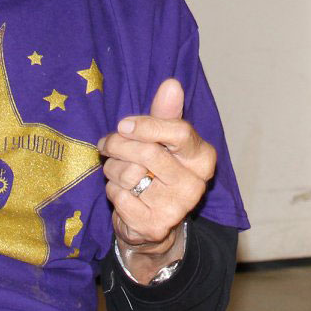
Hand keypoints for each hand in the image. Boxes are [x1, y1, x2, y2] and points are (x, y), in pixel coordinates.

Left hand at [99, 79, 216, 276]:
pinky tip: (120, 191)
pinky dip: (112, 191)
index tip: (124, 124)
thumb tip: (171, 84)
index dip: (147, 125)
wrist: (153, 220)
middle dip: (119, 145)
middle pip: (148, 152)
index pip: (179, 131)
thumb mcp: (163, 139)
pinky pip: (120, 197)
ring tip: (115, 168)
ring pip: (129, 175)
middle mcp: (196, 184)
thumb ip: (166, 112)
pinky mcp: (155, 226)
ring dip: (112, 169)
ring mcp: (177, 208)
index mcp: (204, 157)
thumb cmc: (157, 169)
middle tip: (106, 144)